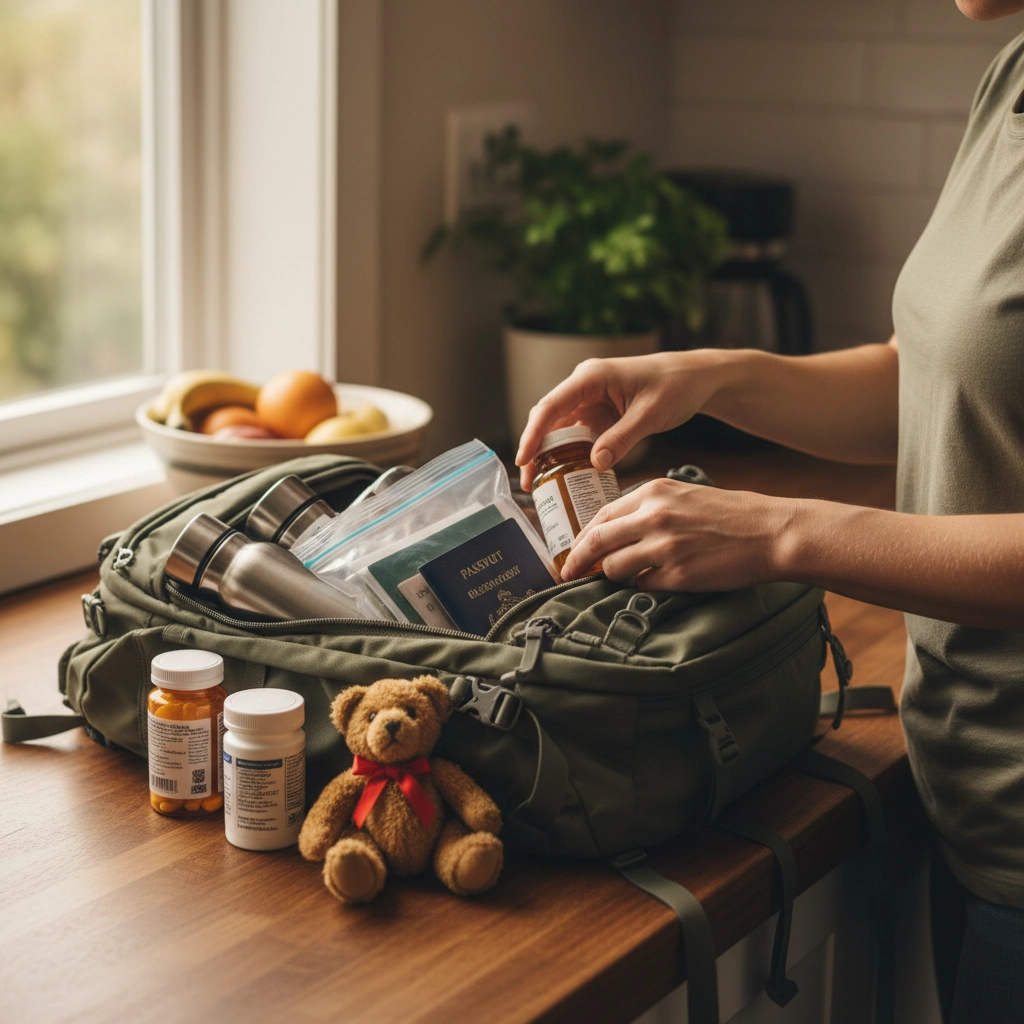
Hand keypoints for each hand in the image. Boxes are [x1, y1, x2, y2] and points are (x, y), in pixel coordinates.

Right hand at [514, 351, 727, 489]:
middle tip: (529, 481)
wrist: (695, 378)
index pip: (551, 407)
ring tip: (540, 484)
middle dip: (535, 450)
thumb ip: (622, 439)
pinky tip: (566, 476)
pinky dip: (570, 455)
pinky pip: (577, 435)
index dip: (533, 434)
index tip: (523, 460)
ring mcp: (589, 400)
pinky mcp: (598, 413)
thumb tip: (595, 464)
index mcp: (591, 377)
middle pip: (547, 419)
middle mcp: (584, 386)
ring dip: (549, 455)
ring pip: (559, 429)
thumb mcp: (650, 414)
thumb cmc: (675, 385)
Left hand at [561, 477, 795, 590]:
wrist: (772, 532)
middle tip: (567, 573)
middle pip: (597, 541)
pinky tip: (661, 580)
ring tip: (631, 575)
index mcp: (654, 492)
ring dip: (615, 576)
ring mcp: (664, 547)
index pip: (602, 515)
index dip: (582, 536)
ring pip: (614, 568)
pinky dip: (645, 585)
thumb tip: (616, 530)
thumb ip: (649, 507)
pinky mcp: (678, 575)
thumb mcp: (685, 495)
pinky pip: (643, 585)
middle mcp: (654, 517)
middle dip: (577, 560)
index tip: (573, 550)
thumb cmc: (733, 515)